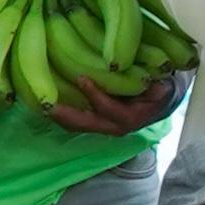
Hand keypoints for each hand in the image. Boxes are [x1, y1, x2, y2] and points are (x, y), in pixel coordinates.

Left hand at [42, 69, 180, 137]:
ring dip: (60, 117)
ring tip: (42, 105)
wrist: (162, 104)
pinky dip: (63, 114)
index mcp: (131, 117)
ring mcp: (104, 126)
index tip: (82, 78)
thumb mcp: (160, 87)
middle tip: (47, 105)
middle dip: (66, 115)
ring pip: (78, 126)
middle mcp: (115, 127)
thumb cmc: (159, 90)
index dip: (96, 96)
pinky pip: (77, 122)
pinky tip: (48, 104)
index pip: (109, 109)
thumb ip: (153, 86)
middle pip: (86, 124)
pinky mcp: (97, 122)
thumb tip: (153, 83)